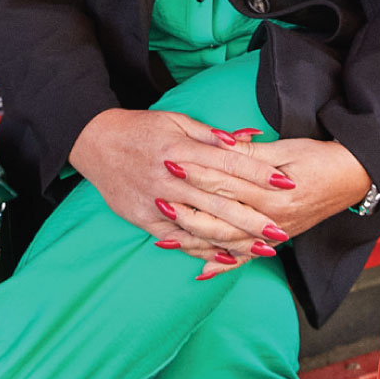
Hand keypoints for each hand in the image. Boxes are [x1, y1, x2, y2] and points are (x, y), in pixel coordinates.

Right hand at [68, 108, 280, 262]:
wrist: (95, 143)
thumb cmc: (140, 129)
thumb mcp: (176, 121)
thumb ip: (211, 135)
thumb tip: (246, 138)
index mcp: (181, 149)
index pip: (227, 163)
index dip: (257, 173)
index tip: (284, 183)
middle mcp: (171, 178)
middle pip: (219, 200)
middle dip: (253, 217)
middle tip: (282, 230)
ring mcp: (156, 201)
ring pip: (202, 224)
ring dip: (234, 239)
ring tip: (262, 249)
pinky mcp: (144, 219)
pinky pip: (178, 238)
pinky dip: (201, 249)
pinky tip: (225, 257)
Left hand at [171, 137, 372, 281]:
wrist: (353, 177)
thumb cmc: (319, 158)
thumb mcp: (287, 148)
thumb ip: (252, 152)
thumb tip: (222, 144)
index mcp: (272, 192)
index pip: (226, 182)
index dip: (197, 173)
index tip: (172, 164)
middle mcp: (271, 219)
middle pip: (221, 216)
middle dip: (188, 210)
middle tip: (159, 202)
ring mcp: (274, 235)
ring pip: (228, 242)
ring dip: (196, 241)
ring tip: (167, 239)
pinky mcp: (277, 241)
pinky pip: (246, 259)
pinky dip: (223, 266)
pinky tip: (200, 272)